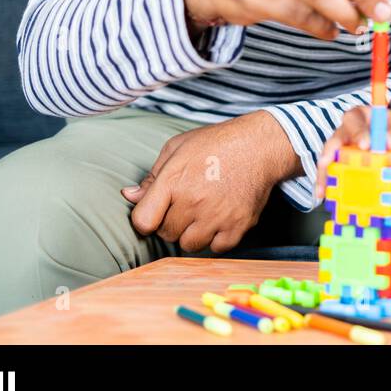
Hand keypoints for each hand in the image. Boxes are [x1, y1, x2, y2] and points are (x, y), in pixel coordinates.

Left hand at [121, 110, 299, 252]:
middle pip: (167, 234)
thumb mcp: (177, 148)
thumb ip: (152, 175)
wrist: (260, 145)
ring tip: (203, 213)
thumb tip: (129, 196)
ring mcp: (216, 216)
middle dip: (172, 222)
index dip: (145, 219)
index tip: (155, 212)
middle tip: (186, 205)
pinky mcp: (238, 225)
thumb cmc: (216, 143)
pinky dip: (216, 238)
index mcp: (173, 181)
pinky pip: (216, 248)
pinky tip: (219, 219)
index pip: (143, 221)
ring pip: (189, 245)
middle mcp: (193, 201)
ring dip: (193, 233)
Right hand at [312, 104, 390, 201]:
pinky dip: (327, 182)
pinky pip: (331, 171)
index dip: (358, 133)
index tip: (365, 145)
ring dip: (323, 174)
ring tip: (322, 190)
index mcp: (358, 116)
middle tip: (328, 166)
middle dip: (329, 155)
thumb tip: (390, 142)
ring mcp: (340, 146)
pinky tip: (324, 194)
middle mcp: (344, 130)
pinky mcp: (340, 160)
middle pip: (332, 141)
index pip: (353, 120)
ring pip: (327, 158)